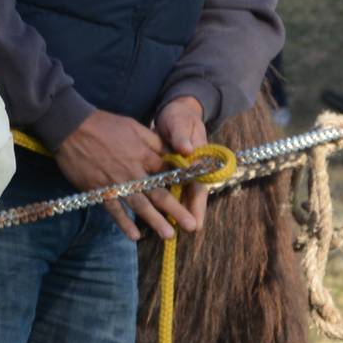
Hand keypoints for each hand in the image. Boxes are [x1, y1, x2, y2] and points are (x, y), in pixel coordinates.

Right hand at [53, 110, 194, 239]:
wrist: (71, 127)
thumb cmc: (103, 124)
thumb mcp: (133, 125)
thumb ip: (153, 140)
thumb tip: (171, 150)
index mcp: (143, 154)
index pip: (167, 172)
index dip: (180, 185)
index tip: (193, 196)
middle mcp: (133, 171)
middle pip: (158, 193)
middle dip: (176, 211)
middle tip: (191, 226)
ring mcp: (116, 182)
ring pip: (139, 205)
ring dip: (154, 221)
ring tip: (168, 235)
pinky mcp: (99, 189)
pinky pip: (113, 209)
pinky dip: (123, 222)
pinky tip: (134, 235)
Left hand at [154, 96, 211, 232]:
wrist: (175, 111)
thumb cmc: (180, 117)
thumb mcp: (181, 122)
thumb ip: (182, 136)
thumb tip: (187, 149)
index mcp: (196, 160)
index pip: (198, 186)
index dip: (196, 205)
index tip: (196, 222)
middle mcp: (188, 170)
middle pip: (186, 196)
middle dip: (184, 214)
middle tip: (182, 232)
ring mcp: (176, 172)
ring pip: (172, 195)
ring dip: (169, 211)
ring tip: (165, 230)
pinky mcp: (163, 170)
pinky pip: (159, 188)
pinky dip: (154, 199)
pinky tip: (145, 215)